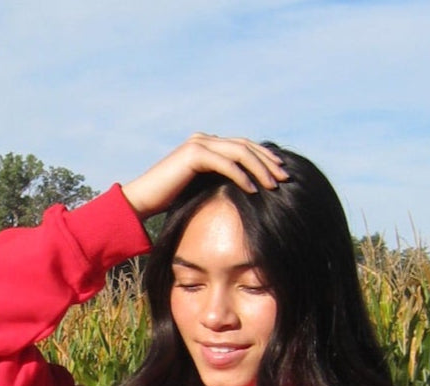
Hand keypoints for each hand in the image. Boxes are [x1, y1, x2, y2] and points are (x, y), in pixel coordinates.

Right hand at [121, 134, 288, 220]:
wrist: (143, 201)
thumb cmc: (170, 202)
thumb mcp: (202, 191)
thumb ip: (219, 184)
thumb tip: (245, 194)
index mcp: (209, 145)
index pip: (244, 147)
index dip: (265, 158)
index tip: (282, 173)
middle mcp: (205, 139)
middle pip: (246, 145)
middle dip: (268, 161)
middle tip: (286, 176)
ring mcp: (199, 144)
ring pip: (239, 151)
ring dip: (259, 168)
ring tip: (273, 184)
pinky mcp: (193, 154)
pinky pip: (224, 163)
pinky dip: (241, 176)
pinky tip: (253, 189)